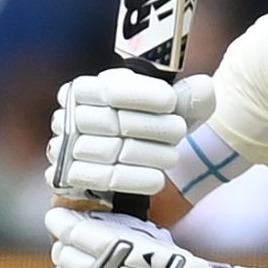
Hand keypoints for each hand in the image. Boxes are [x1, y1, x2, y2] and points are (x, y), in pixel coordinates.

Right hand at [47, 68, 215, 201]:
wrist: (127, 166)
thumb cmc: (149, 128)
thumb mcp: (168, 109)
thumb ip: (187, 98)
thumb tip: (204, 88)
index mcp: (86, 90)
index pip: (110, 88)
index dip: (141, 94)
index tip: (170, 101)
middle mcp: (68, 115)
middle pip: (113, 121)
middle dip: (152, 127)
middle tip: (179, 131)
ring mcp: (63, 147)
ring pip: (109, 151)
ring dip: (147, 155)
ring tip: (172, 156)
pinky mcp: (67, 177)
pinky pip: (102, 179)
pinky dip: (134, 179)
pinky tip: (158, 180)